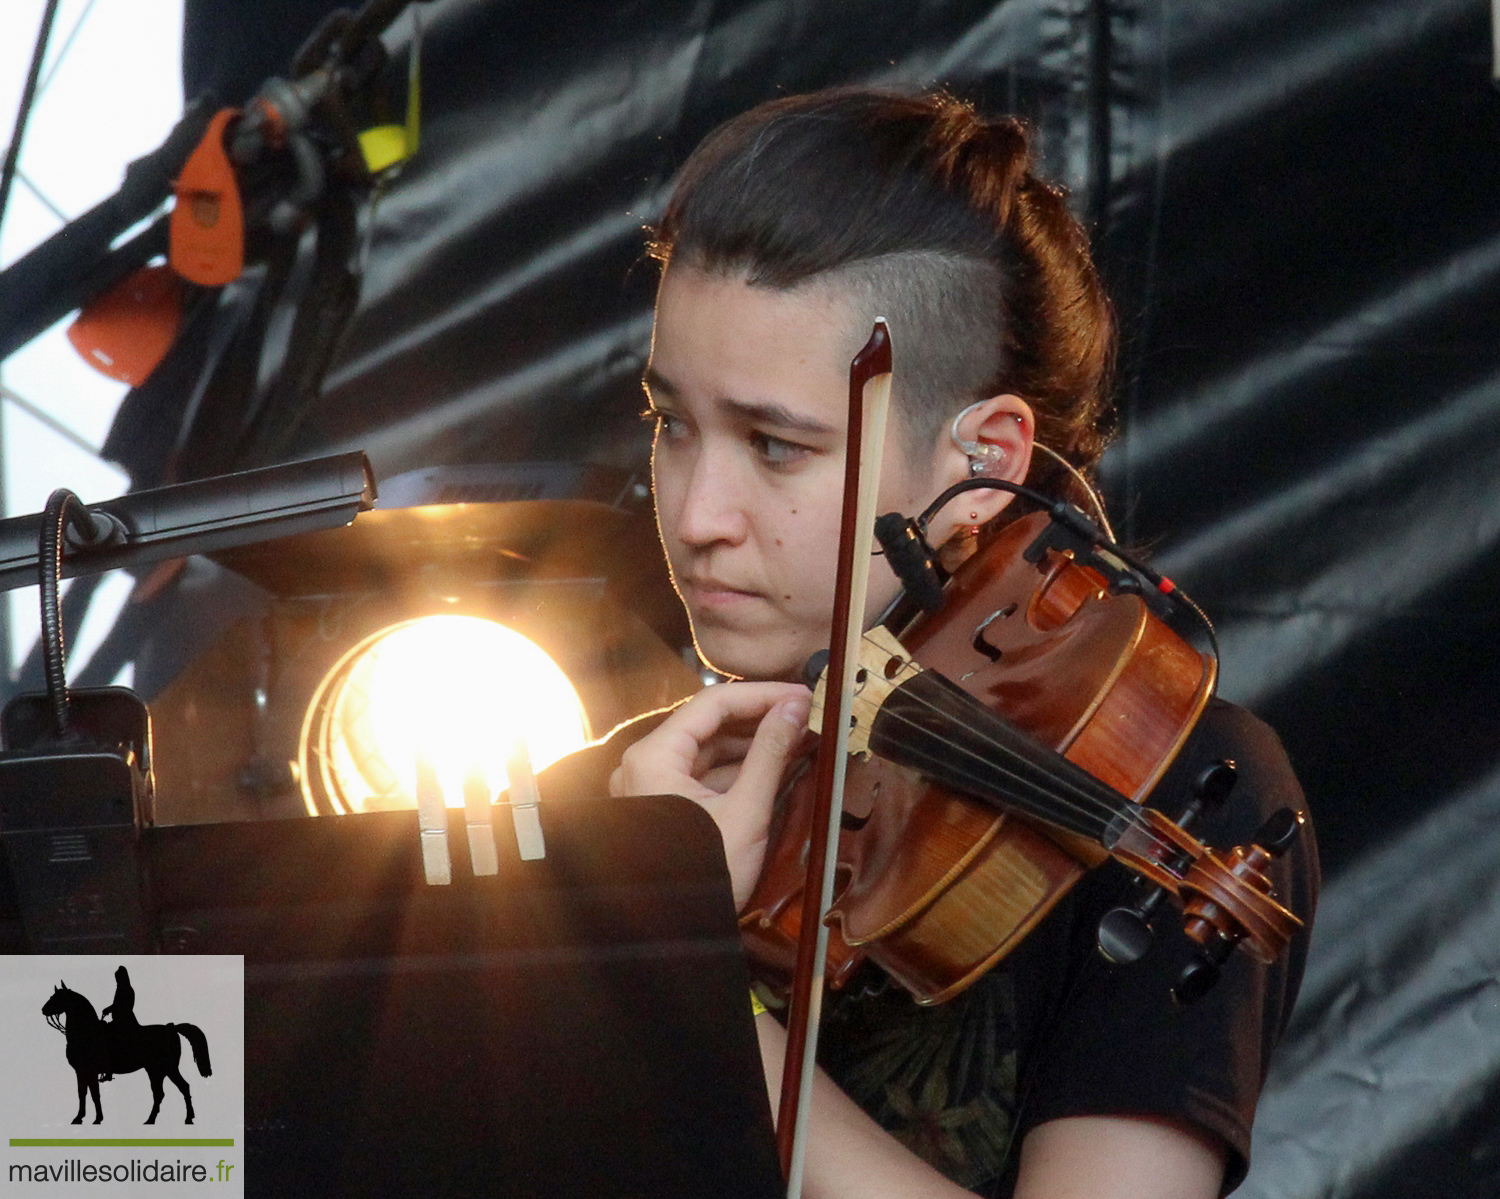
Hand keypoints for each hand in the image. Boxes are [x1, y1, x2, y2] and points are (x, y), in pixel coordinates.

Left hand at [609, 682, 811, 907]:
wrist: (675, 939)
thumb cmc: (702, 878)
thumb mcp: (745, 812)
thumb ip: (770, 754)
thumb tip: (794, 709)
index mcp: (653, 757)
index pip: (712, 703)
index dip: (761, 695)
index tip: (801, 695)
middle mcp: (645, 765)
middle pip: (709, 725)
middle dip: (760, 719)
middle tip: (805, 715)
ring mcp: (653, 788)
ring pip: (709, 752)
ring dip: (753, 745)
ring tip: (799, 739)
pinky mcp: (667, 809)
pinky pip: (704, 777)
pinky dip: (739, 771)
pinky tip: (776, 766)